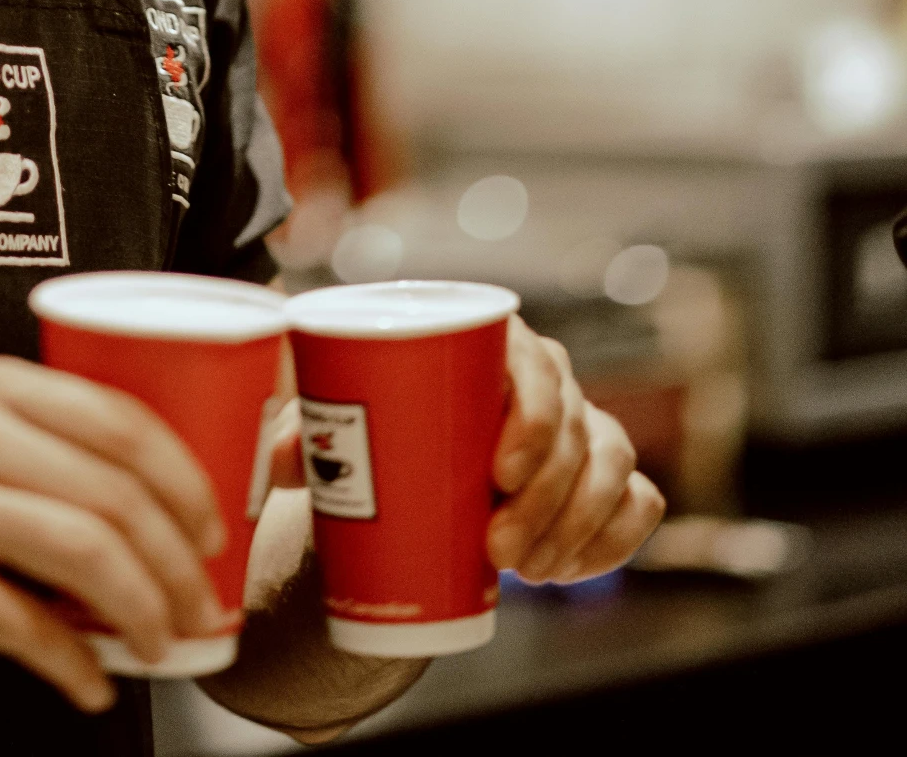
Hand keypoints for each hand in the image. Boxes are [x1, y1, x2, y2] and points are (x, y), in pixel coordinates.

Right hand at [0, 352, 227, 712]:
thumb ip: (36, 444)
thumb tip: (159, 497)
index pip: (117, 415)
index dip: (184, 476)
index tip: (215, 526)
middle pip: (114, 488)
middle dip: (179, 557)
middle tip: (203, 601)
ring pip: (86, 548)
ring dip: (144, 607)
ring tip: (161, 640)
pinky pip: (28, 623)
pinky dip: (76, 663)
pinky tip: (90, 683)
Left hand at [258, 319, 663, 584]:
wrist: (407, 451)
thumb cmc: (372, 414)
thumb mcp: (331, 412)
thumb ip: (301, 423)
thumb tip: (280, 458)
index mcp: (492, 344)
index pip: (534, 366)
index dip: (531, 420)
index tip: (498, 477)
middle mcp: (546, 378)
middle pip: (574, 428)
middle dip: (548, 498)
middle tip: (499, 552)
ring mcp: (581, 426)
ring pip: (610, 465)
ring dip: (578, 525)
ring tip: (528, 572)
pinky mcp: (600, 477)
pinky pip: (637, 500)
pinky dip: (615, 535)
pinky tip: (572, 568)